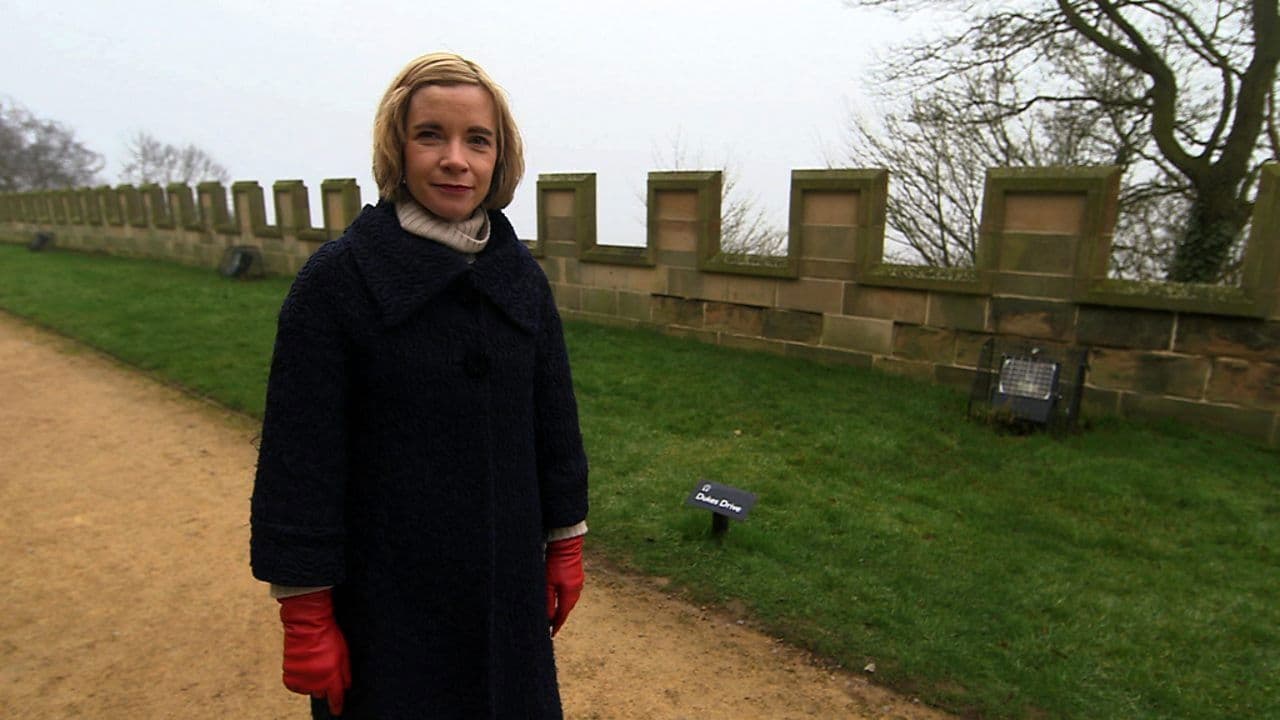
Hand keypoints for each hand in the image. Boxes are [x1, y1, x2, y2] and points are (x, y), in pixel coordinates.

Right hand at [277, 589, 350, 714]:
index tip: (337, 712)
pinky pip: (296, 685)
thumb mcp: (344, 653)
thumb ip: (345, 672)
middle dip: (324, 686)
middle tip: (323, 669)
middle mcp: (315, 680)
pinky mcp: (289, 675)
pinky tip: (303, 666)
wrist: (307, 624)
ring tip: (313, 664)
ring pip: (308, 690)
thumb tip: (346, 687)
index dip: (337, 706)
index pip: (335, 698)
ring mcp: (301, 678)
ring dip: (311, 682)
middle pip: (321, 693)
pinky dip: (299, 680)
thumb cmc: (328, 635)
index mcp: (331, 675)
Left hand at [545, 536, 584, 635]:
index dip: (556, 625)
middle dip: (559, 618)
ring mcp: (578, 582)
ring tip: (553, 615)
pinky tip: (559, 599)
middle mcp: (577, 589)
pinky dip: (564, 599)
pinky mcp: (576, 575)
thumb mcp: (548, 584)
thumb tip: (548, 618)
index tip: (551, 634)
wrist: (566, 543)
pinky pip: (571, 593)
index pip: (563, 614)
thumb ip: (548, 602)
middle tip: (550, 627)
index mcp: (570, 593)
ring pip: (569, 601)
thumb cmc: (555, 562)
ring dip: (562, 608)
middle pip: (567, 608)